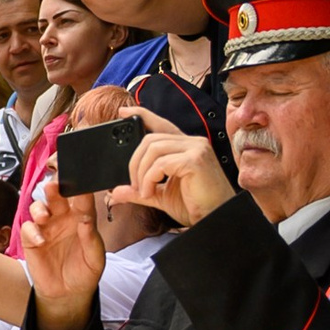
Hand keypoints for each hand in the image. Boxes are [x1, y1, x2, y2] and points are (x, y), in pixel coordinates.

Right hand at [17, 177, 107, 329]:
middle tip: (53, 187)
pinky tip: (40, 241)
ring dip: (39, 208)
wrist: (68, 293)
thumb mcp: (95, 259)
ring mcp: (46, 227)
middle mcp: (63, 219)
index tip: (79, 184)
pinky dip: (32, 231)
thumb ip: (92, 240)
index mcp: (82, 218)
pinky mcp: (31, 239)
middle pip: (57, 196)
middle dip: (54, 189)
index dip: (80, 189)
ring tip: (44, 217)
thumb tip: (85, 221)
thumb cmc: (84, 272)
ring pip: (38, 207)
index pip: (82, 199)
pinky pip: (28, 228)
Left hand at [114, 107, 236, 225]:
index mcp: (186, 146)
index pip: (161, 124)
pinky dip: (149, 179)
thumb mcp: (160, 195)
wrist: (215, 218)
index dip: (142, 115)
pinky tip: (150, 193)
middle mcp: (193, 142)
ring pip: (153, 149)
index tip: (123, 112)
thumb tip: (115, 192)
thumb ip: (140, 190)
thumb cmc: (194, 205)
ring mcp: (196, 149)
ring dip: (141, 172)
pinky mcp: (195, 160)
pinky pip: (161, 164)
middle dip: (135, 162)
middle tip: (133, 185)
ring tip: (143, 192)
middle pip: (150, 139)